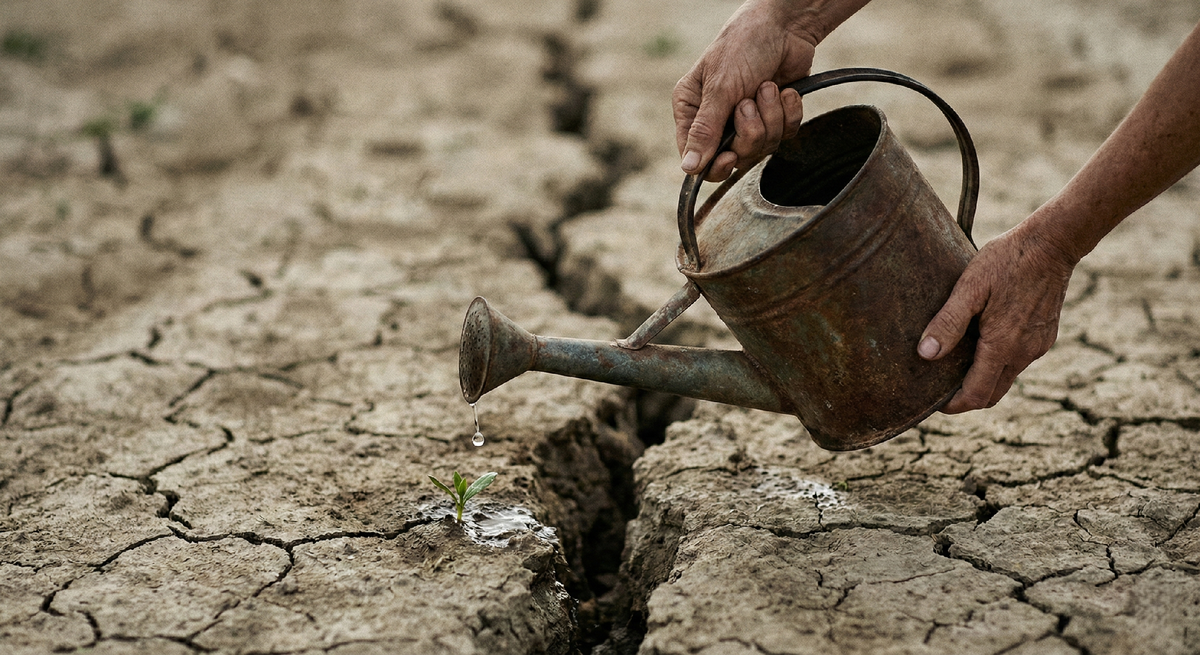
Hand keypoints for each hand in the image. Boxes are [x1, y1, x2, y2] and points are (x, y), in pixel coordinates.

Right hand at [673, 0, 815, 181]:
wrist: (785, 25)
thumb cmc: (743, 47)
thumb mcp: (720, 89)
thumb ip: (705, 131)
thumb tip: (688, 168)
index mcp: (692, 110)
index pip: (695, 157)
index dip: (715, 164)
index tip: (731, 156)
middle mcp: (717, 118)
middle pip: (734, 157)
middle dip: (750, 131)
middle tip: (749, 104)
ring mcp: (747, 119)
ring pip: (762, 146)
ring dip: (770, 116)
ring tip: (768, 88)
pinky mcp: (774, 116)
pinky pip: (785, 134)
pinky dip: (788, 112)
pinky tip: (785, 91)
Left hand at [917, 219, 1076, 412]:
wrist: (1052, 244)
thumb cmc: (1007, 261)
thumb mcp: (969, 287)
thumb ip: (948, 322)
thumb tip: (925, 354)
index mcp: (1003, 345)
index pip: (977, 395)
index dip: (954, 406)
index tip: (935, 403)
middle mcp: (1024, 353)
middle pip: (993, 394)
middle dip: (967, 397)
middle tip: (941, 389)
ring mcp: (1038, 346)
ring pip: (1006, 377)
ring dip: (983, 378)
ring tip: (957, 363)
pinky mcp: (1045, 336)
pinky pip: (1019, 361)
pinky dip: (998, 362)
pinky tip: (981, 343)